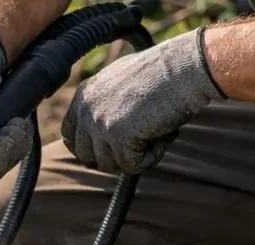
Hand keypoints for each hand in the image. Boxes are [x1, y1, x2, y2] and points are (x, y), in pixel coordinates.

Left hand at [62, 27, 224, 173]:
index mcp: (85, 94)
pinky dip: (152, 157)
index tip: (112, 149)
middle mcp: (87, 108)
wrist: (184, 67)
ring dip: (135, 156)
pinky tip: (165, 135)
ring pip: (109, 164)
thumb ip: (106, 106)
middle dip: (112, 156)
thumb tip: (102, 140)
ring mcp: (100, 123)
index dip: (90, 147)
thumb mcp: (123, 83)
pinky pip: (132, 167)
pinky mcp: (119, 137)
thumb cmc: (163, 73)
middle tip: (140, 145)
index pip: (70, 134)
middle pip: (86, 155)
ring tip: (158, 132)